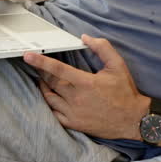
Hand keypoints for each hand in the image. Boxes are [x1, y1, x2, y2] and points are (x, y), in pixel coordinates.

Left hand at [24, 35, 147, 139]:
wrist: (133, 119)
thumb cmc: (125, 92)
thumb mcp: (117, 65)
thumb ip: (102, 48)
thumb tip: (85, 37)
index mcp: (85, 83)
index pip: (57, 69)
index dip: (41, 61)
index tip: (28, 56)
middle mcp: (76, 98)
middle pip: (50, 82)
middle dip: (41, 72)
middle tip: (36, 64)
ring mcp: (73, 113)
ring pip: (49, 98)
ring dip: (43, 87)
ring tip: (43, 79)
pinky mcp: (74, 123)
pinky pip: (54, 114)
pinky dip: (49, 104)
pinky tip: (50, 97)